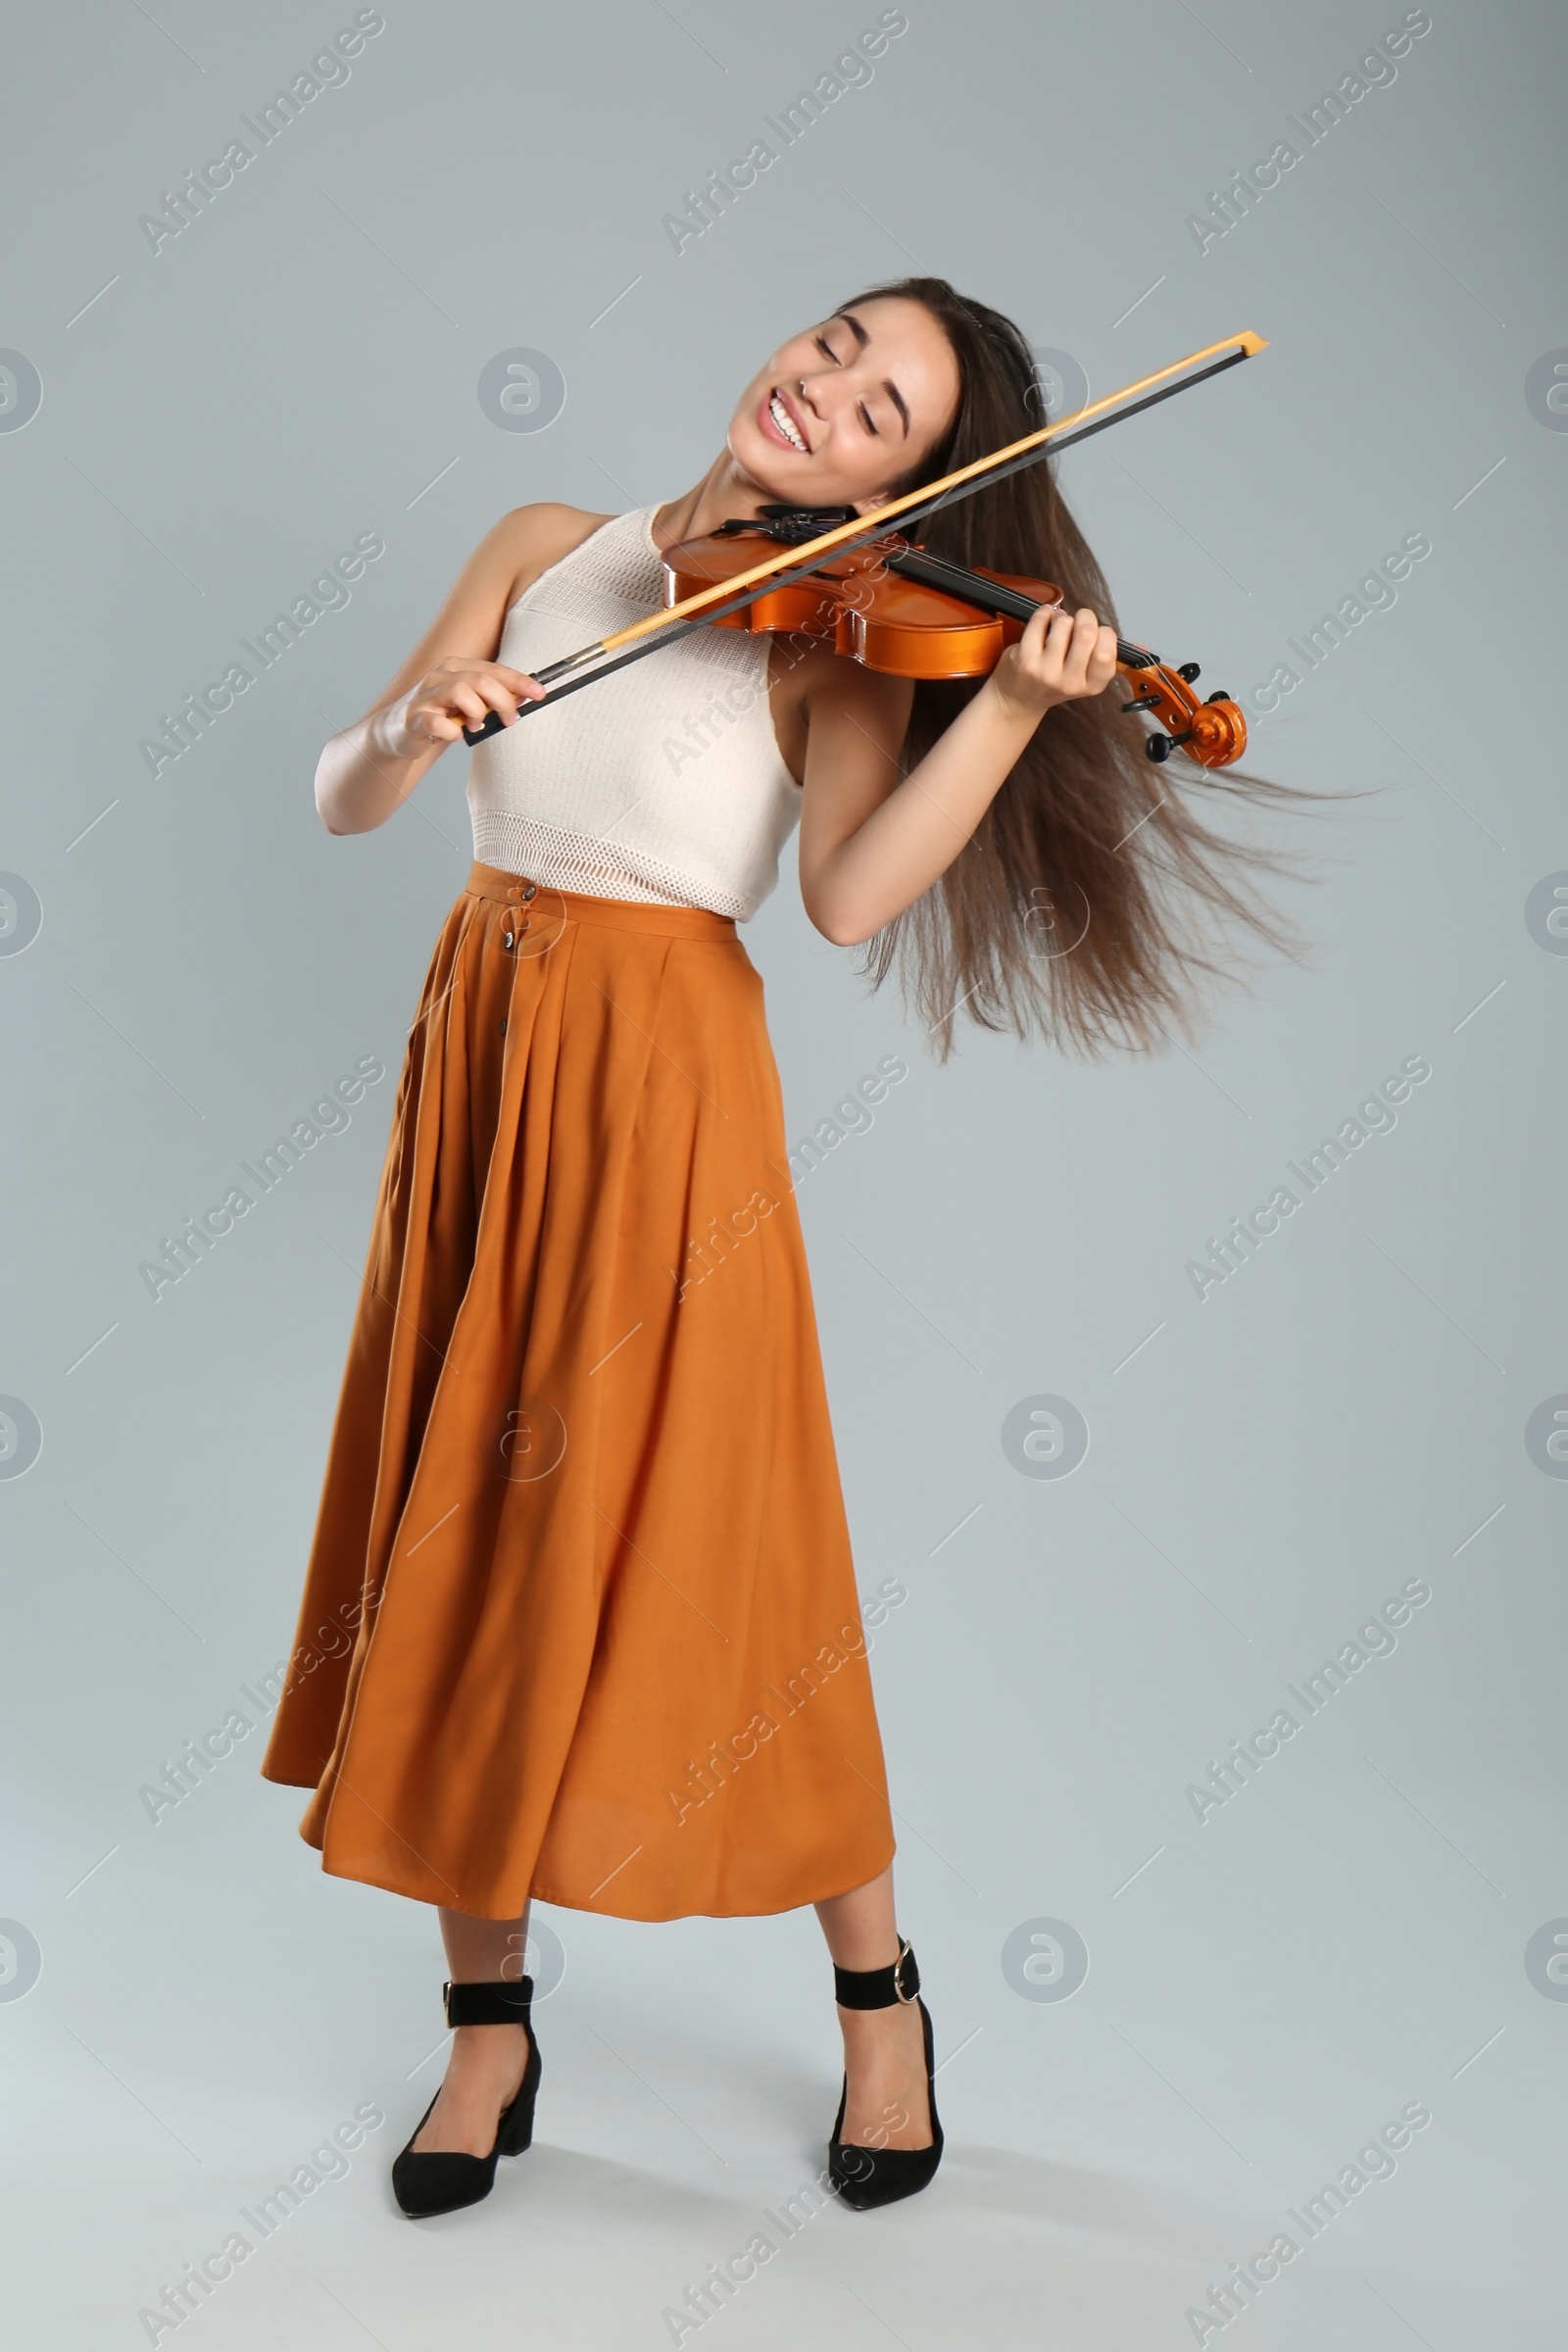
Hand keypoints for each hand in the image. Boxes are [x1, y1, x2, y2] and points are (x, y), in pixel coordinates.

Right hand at [388, 659, 544, 753]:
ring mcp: (425, 696)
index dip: (519, 681)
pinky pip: (437, 722)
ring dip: (477, 713)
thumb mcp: (470, 702)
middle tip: (510, 719)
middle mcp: (440, 676)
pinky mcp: (414, 719)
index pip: (493, 670)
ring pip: (460, 692)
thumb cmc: (440, 714)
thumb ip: (492, 697)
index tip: (540, 693)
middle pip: (480, 680)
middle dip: (503, 701)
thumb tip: (524, 697)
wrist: (399, 731)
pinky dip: (452, 731)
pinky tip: (455, 734)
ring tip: (475, 725)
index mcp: (456, 667)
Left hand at [988, 604, 1117, 724]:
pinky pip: (1040, 621)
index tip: (1096, 632)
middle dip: (1085, 616)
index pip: (1107, 652)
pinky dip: (1044, 613)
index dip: (1104, 633)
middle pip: (1087, 633)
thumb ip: (1095, 656)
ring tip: (1058, 623)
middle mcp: (1069, 681)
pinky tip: (1045, 617)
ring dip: (1062, 616)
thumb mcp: (1083, 679)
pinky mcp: (1026, 658)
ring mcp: (1046, 670)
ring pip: (1064, 623)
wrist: (1018, 700)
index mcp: (1090, 685)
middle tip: (1079, 620)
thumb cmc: (1054, 682)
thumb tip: (1097, 624)